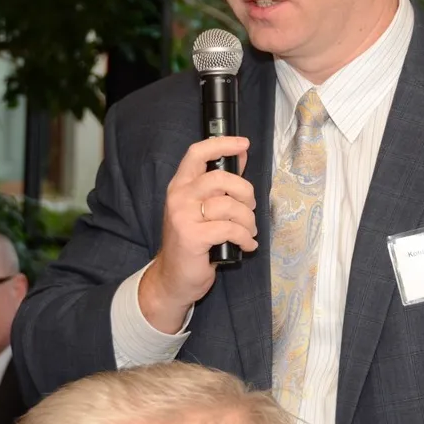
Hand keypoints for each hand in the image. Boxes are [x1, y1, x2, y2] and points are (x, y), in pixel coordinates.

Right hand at [140, 136, 256, 333]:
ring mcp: (183, 216)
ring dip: (248, 220)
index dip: (222, 144)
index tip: (244, 144)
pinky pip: (230, 229)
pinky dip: (245, 238)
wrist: (173, 279)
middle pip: (220, 178)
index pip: (197, 153)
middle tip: (250, 207)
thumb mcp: (204, 208)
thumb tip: (241, 154)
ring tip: (248, 231)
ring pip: (229, 205)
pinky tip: (246, 245)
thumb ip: (221, 183)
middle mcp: (178, 197)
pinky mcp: (192, 237)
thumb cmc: (192, 242)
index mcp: (180, 186)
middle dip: (245, 192)